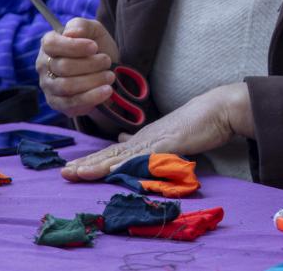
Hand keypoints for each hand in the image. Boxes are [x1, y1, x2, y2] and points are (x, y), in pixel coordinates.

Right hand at [37, 18, 120, 117]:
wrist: (107, 71)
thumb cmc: (96, 48)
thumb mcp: (94, 31)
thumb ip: (81, 26)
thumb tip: (70, 33)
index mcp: (49, 45)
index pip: (51, 44)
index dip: (73, 46)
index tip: (94, 47)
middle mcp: (44, 66)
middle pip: (63, 67)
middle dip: (90, 64)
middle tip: (107, 61)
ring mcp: (49, 87)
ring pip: (67, 86)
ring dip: (93, 80)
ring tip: (110, 75)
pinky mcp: (58, 104)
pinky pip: (72, 103)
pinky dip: (92, 97)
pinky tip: (107, 90)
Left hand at [62, 82, 249, 181]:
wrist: (220, 109)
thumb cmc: (199, 122)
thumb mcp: (169, 134)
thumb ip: (146, 141)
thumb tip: (123, 140)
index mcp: (145, 137)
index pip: (113, 151)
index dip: (93, 161)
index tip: (73, 168)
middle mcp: (145, 138)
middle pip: (110, 153)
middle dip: (86, 163)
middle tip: (63, 173)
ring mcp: (156, 140)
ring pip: (121, 155)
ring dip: (98, 165)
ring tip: (77, 173)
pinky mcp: (168, 143)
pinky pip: (144, 156)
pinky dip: (127, 163)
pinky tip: (112, 169)